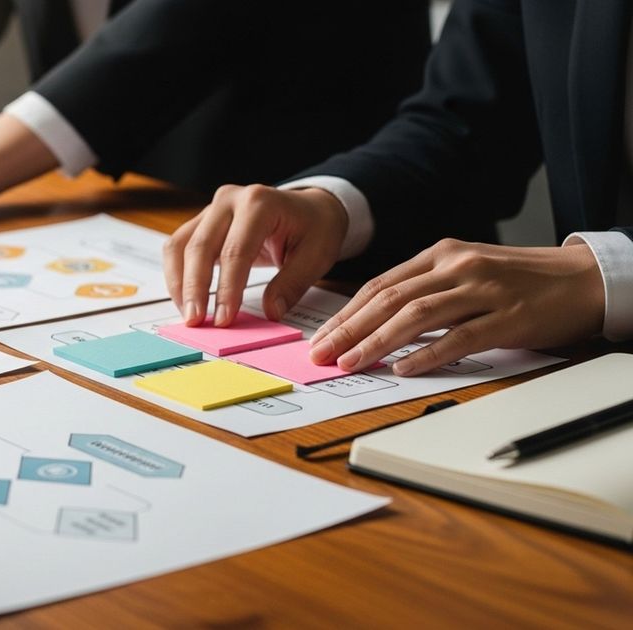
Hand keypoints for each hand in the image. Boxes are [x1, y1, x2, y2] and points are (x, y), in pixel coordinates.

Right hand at [163, 185, 347, 326]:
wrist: (310, 207)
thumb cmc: (315, 228)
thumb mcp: (317, 256)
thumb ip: (292, 284)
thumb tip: (270, 312)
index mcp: (260, 203)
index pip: (236, 250)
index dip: (227, 288)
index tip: (224, 319)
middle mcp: (230, 200)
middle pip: (200, 246)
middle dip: (194, 288)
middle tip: (195, 321)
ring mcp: (212, 208)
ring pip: (180, 245)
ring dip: (179, 282)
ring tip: (188, 314)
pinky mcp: (202, 222)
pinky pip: (178, 246)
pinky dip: (177, 274)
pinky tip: (186, 299)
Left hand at [308, 239, 604, 375]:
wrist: (582, 278)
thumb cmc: (518, 279)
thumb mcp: (465, 270)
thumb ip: (424, 287)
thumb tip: (374, 319)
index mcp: (441, 253)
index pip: (381, 285)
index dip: (347, 313)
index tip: (323, 338)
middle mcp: (458, 266)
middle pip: (390, 299)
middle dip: (350, 329)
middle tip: (323, 355)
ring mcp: (482, 290)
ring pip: (417, 316)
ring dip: (377, 342)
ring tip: (352, 364)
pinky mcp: (506, 317)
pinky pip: (459, 337)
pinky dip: (427, 354)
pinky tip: (403, 368)